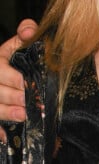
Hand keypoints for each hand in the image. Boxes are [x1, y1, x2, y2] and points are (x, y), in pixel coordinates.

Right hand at [0, 19, 37, 140]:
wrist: (6, 71)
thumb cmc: (14, 57)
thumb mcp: (18, 42)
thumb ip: (26, 32)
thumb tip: (28, 30)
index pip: (0, 70)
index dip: (12, 77)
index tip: (26, 82)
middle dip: (11, 97)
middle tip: (27, 102)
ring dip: (6, 113)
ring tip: (23, 115)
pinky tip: (6, 135)